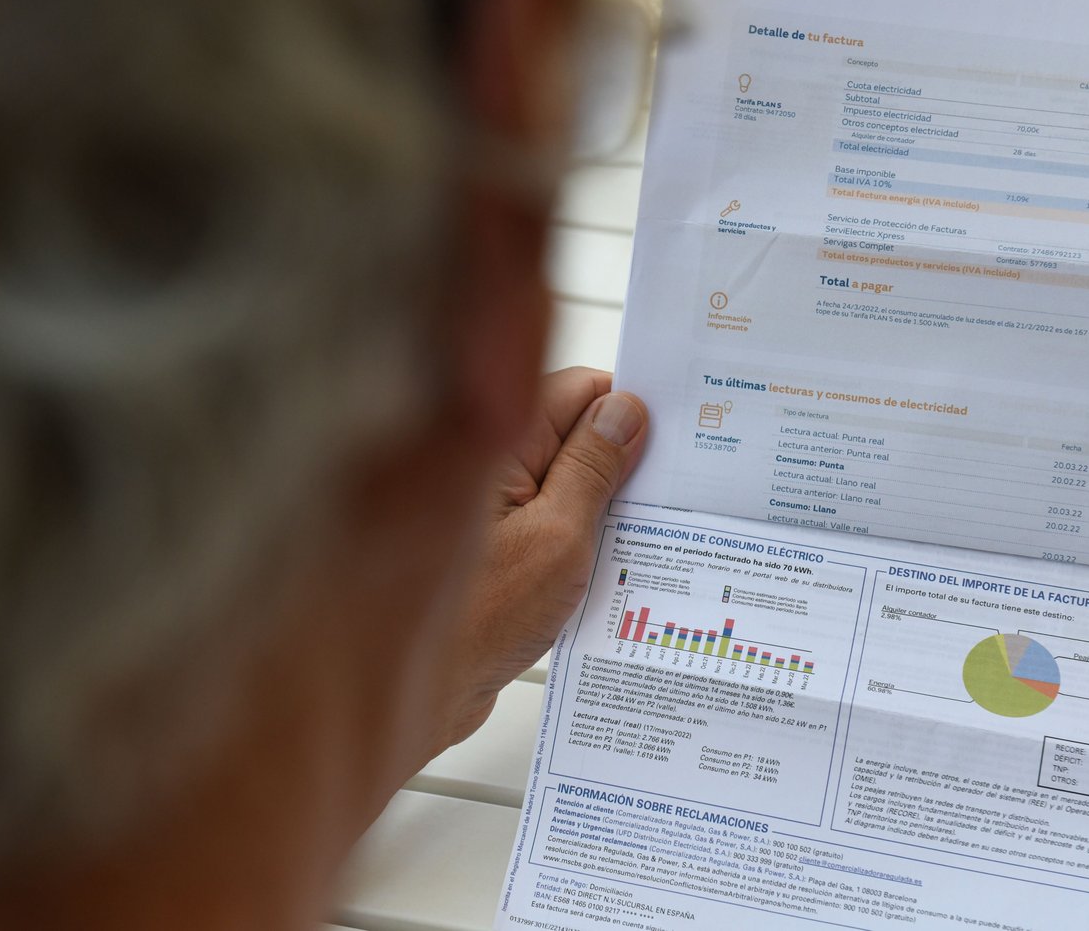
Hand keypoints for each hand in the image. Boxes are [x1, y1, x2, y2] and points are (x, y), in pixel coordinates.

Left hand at [436, 367, 646, 752]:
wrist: (416, 696)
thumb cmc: (471, 623)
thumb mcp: (557, 539)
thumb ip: (592, 469)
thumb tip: (623, 413)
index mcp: (495, 443)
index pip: (576, 391)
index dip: (626, 406)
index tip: (671, 432)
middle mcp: (486, 464)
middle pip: (570, 434)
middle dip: (618, 458)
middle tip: (665, 492)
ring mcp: (488, 505)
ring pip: (561, 481)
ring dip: (598, 504)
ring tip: (637, 538)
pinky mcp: (491, 544)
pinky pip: (546, 520)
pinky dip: (575, 536)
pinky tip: (603, 567)